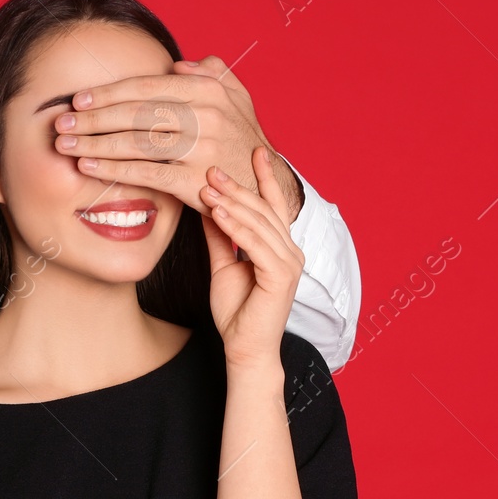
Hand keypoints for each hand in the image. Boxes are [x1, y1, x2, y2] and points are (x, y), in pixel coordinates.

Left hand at [53, 55, 302, 223]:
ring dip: (95, 143)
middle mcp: (205, 115)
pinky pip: (146, 173)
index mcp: (208, 90)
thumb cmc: (240, 137)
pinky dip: (113, 169)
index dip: (108, 93)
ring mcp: (201, 148)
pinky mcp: (196, 181)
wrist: (264, 184)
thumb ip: (210, 73)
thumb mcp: (235, 97)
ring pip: (137, 142)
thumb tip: (179, 65)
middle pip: (136, 114)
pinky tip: (88, 167)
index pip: (147, 87)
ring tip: (65, 146)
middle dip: (93, 118)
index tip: (78, 99)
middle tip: (61, 123)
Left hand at [200, 146, 304, 369]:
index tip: (254, 150)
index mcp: (279, 247)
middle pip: (263, 209)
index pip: (273, 205)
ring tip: (207, 186)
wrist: (243, 347)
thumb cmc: (236, 310)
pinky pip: (256, 244)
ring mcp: (289, 263)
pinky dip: (235, 226)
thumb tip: (208, 206)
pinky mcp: (281, 276)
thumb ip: (220, 236)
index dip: (263, 178)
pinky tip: (217, 212)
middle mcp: (290, 251)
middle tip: (210, 168)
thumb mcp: (222, 265)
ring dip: (232, 203)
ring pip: (259, 223)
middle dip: (237, 186)